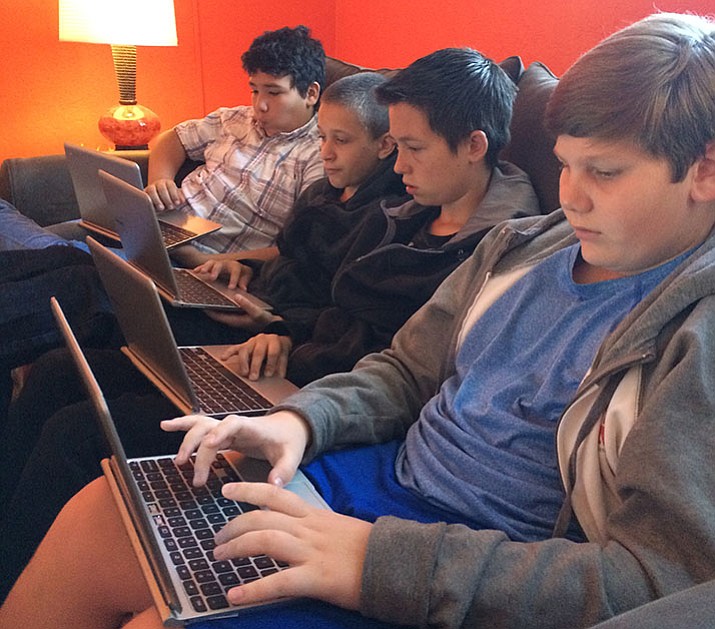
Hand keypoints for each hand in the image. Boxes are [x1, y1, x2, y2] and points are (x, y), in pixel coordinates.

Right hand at [145, 178, 185, 210]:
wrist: (158, 197)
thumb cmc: (170, 197)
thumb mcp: (176, 197)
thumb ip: (180, 197)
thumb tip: (182, 200)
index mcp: (167, 183)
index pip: (171, 185)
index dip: (174, 194)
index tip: (177, 203)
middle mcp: (158, 184)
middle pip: (162, 188)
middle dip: (167, 198)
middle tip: (170, 207)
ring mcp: (150, 188)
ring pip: (152, 191)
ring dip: (157, 200)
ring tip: (161, 208)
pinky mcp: (144, 194)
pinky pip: (144, 196)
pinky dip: (148, 202)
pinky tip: (153, 208)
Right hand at [161, 410, 310, 486]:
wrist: (288, 428)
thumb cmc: (288, 441)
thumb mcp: (292, 456)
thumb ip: (284, 471)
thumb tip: (272, 485)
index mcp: (252, 427)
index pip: (233, 425)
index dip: (220, 432)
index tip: (209, 444)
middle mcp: (235, 425)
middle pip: (210, 429)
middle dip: (199, 450)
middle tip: (196, 479)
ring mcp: (226, 428)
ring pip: (200, 426)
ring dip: (187, 441)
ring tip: (179, 462)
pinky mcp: (221, 434)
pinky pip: (198, 427)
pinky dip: (182, 425)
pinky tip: (165, 425)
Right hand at [193, 259, 253, 290]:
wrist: (237, 266)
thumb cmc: (242, 273)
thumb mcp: (246, 276)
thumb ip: (244, 282)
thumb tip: (243, 289)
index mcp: (235, 266)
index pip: (235, 271)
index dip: (233, 279)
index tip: (231, 288)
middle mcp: (225, 263)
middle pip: (220, 265)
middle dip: (216, 271)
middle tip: (212, 277)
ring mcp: (217, 263)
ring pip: (211, 263)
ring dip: (206, 267)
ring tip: (202, 272)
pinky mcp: (211, 265)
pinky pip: (204, 265)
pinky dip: (200, 268)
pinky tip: (195, 272)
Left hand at [204, 294, 278, 332]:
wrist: (277, 327)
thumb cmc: (267, 321)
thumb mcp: (258, 313)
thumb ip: (247, 305)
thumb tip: (236, 296)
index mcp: (236, 321)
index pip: (217, 316)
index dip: (208, 310)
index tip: (200, 303)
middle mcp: (235, 321)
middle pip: (218, 314)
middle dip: (210, 307)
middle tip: (203, 297)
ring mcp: (238, 319)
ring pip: (223, 312)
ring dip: (217, 306)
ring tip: (211, 297)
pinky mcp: (243, 317)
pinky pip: (230, 311)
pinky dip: (226, 305)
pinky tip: (226, 298)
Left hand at [214, 482, 370, 610]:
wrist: (395, 563)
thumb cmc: (369, 547)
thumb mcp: (339, 527)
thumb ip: (315, 526)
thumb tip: (293, 528)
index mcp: (314, 515)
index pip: (276, 494)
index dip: (248, 489)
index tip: (228, 490)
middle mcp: (309, 528)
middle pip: (262, 516)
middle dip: (233, 525)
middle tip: (217, 538)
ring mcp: (311, 551)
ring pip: (264, 540)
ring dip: (235, 547)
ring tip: (218, 557)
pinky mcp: (316, 578)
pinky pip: (278, 582)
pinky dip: (253, 589)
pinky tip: (234, 595)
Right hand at [220, 334, 291, 379]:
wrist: (275, 338)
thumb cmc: (279, 349)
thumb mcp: (284, 355)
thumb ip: (282, 365)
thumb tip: (280, 376)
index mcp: (274, 341)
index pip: (273, 352)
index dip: (271, 363)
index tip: (268, 375)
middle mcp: (262, 339)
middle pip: (258, 352)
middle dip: (256, 365)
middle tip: (254, 377)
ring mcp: (252, 342)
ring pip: (245, 350)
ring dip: (244, 362)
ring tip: (244, 373)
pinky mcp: (244, 345)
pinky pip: (234, 348)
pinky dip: (228, 353)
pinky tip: (223, 358)